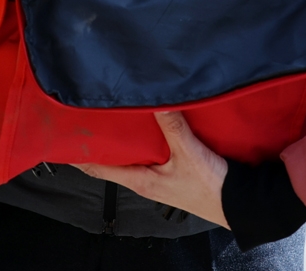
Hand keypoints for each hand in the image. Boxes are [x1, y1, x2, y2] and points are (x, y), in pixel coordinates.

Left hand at [76, 111, 228, 226]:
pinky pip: (152, 153)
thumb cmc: (211, 189)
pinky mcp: (175, 172)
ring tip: (116, 114)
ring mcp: (160, 177)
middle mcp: (146, 180)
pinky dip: (146, 139)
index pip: (100, 168)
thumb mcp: (189, 154)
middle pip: (115, 159)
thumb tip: (156, 101)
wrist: (239, 203)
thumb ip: (172, 127)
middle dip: (102, 140)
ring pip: (134, 155)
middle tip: (90, 116)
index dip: (81, 155)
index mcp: (141, 181)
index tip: (66, 138)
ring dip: (125, 139)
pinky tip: (151, 124)